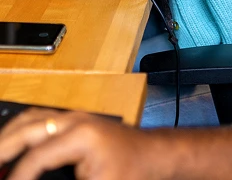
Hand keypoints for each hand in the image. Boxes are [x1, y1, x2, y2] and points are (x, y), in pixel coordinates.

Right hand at [0, 110, 170, 179]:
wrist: (155, 156)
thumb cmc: (133, 172)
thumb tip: (32, 178)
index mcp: (81, 136)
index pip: (36, 157)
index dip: (16, 177)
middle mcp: (76, 120)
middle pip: (27, 128)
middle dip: (3, 149)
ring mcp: (76, 117)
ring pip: (31, 119)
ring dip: (9, 137)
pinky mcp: (77, 122)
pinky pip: (41, 119)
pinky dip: (21, 132)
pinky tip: (12, 149)